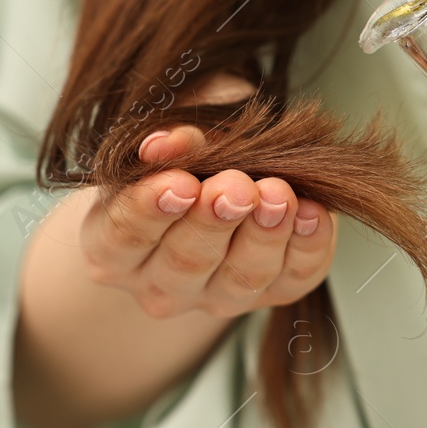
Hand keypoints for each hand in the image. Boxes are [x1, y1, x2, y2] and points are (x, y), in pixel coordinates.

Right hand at [76, 75, 336, 319]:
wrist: (217, 178)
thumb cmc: (180, 154)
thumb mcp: (168, 130)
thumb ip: (168, 134)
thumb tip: (171, 142)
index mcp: (112, 246)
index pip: (124, 235)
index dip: (152, 209)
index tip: (180, 182)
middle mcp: (159, 283)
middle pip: (185, 261)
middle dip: (214, 221)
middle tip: (237, 187)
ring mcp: (216, 296)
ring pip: (241, 278)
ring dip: (263, 234)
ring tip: (278, 195)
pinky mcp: (272, 294)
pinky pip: (293, 277)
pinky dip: (307, 244)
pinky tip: (313, 211)